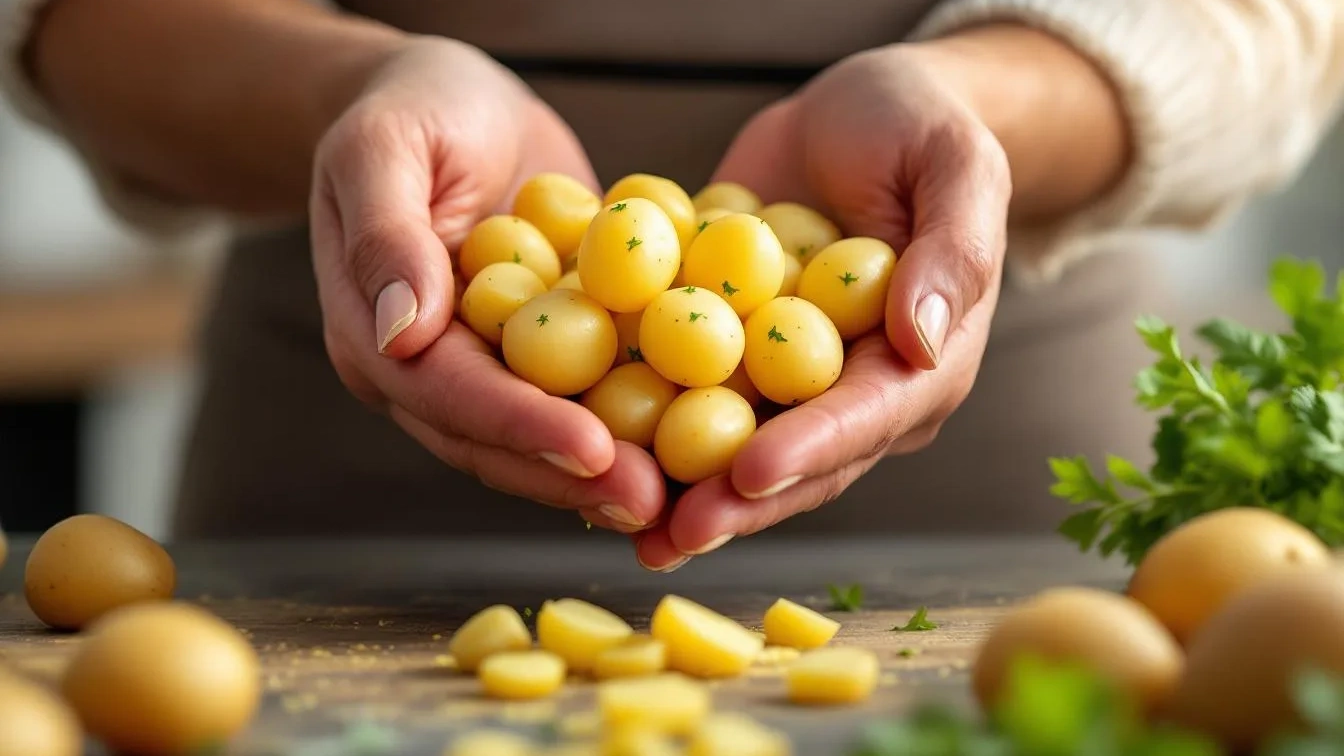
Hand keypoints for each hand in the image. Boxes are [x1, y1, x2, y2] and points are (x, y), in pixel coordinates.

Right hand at [310, 38, 663, 531]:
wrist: (452, 100)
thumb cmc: (412, 109)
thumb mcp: (384, 149)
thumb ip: (386, 235)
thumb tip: (400, 331)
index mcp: (374, 334)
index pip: (450, 394)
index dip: (521, 427)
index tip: (593, 451)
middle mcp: (430, 370)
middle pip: (498, 441)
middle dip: (574, 477)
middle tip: (654, 502)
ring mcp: (488, 366)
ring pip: (543, 438)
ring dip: (610, 473)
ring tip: (684, 497)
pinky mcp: (545, 349)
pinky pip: (587, 395)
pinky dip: (636, 424)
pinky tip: (694, 449)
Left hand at [636, 43, 1012, 568]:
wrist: (853, 114)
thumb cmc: (920, 127)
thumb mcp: (955, 166)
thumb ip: (952, 249)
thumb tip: (923, 339)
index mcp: (920, 362)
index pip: (865, 417)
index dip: (809, 449)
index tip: (749, 471)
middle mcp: (854, 388)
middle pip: (796, 460)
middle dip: (735, 502)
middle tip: (671, 534)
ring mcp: (787, 377)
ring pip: (735, 444)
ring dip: (682, 491)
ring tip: (626, 527)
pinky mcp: (732, 351)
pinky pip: (688, 392)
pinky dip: (644, 424)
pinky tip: (588, 449)